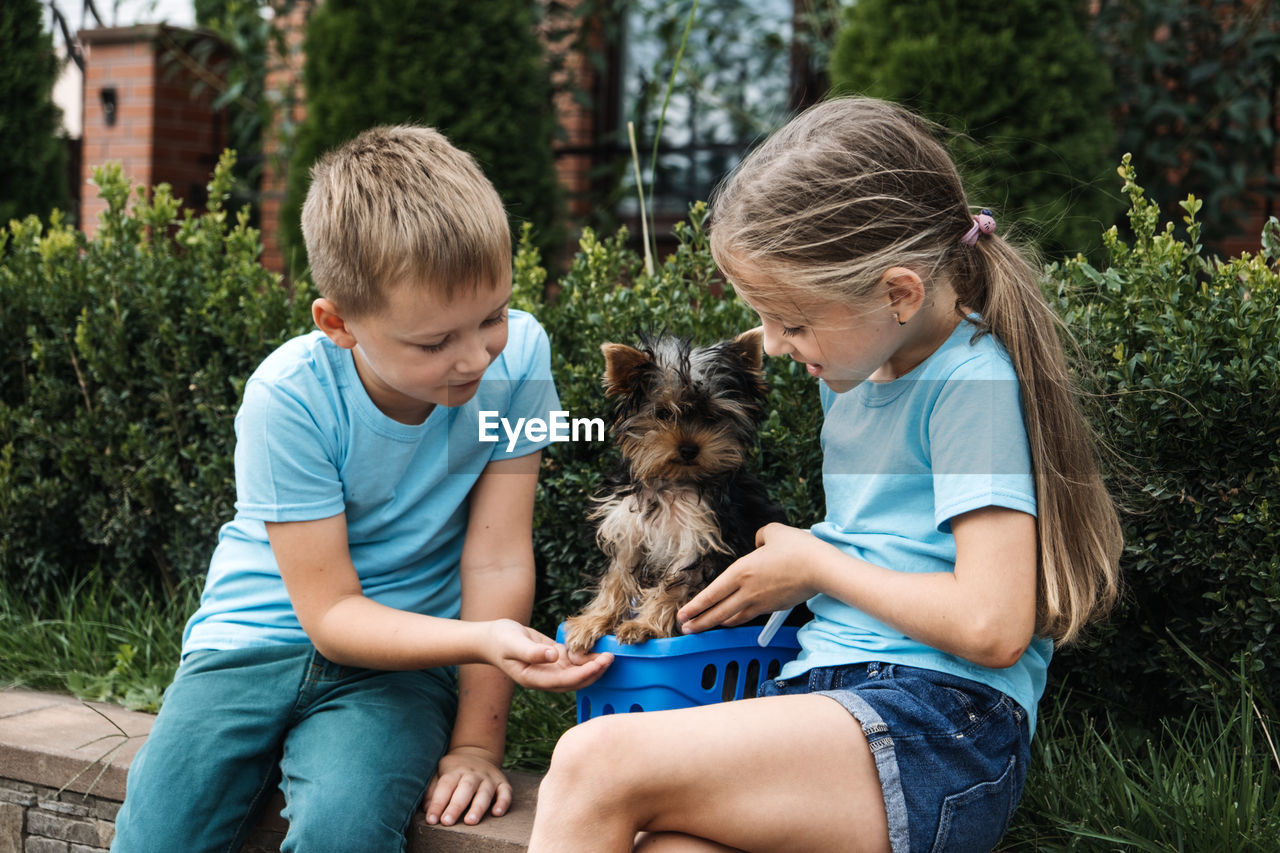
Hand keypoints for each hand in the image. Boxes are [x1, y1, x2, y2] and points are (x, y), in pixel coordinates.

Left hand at [423, 746, 509, 826]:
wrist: (477, 753)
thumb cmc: (454, 770)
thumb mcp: (440, 773)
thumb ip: (433, 790)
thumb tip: (427, 808)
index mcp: (455, 770)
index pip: (445, 786)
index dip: (437, 803)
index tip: (431, 819)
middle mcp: (473, 773)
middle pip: (465, 788)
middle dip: (456, 806)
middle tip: (447, 821)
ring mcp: (489, 778)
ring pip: (485, 792)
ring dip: (478, 807)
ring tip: (470, 821)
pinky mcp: (502, 782)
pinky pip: (505, 792)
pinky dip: (503, 802)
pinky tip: (497, 813)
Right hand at [486, 619, 612, 690]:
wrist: (491, 638)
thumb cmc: (499, 640)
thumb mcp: (513, 643)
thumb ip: (531, 651)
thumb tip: (553, 656)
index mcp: (534, 679)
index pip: (564, 681)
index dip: (583, 674)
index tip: (599, 663)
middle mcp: (544, 678)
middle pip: (575, 682)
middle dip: (594, 672)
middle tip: (610, 658)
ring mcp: (549, 670)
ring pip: (577, 673)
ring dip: (592, 666)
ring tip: (608, 654)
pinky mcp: (553, 660)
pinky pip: (573, 663)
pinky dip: (585, 658)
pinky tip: (596, 650)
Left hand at [677, 523, 827, 632]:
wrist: (821, 569)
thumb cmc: (797, 548)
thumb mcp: (773, 532)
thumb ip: (760, 537)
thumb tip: (758, 544)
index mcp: (741, 572)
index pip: (712, 594)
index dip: (695, 607)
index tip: (683, 615)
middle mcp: (747, 591)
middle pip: (718, 612)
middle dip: (699, 622)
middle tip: (685, 629)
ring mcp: (761, 602)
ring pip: (733, 617)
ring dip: (717, 623)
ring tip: (704, 627)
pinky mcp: (774, 607)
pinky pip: (749, 616)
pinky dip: (736, 619)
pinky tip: (732, 620)